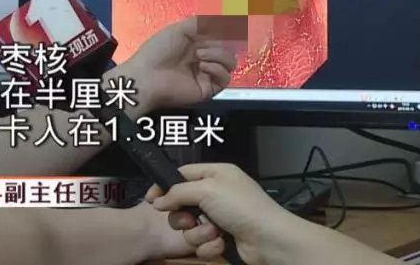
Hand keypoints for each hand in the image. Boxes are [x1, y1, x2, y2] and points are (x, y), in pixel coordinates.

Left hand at [112, 16, 237, 111]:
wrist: (148, 76)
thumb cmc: (158, 51)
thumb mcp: (179, 30)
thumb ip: (201, 22)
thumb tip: (221, 17)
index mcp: (196, 43)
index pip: (221, 35)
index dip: (227, 29)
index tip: (233, 22)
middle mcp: (203, 57)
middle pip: (229, 47)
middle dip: (220, 41)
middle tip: (206, 42)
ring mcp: (207, 73)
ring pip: (230, 62)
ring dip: (218, 54)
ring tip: (200, 55)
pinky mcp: (209, 88)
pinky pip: (225, 77)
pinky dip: (217, 68)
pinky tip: (202, 66)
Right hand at [144, 163, 299, 264]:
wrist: (268, 240)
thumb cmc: (240, 207)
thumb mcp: (206, 189)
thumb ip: (177, 192)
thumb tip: (158, 201)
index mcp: (216, 173)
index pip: (182, 174)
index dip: (164, 185)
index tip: (151, 199)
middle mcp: (217, 193)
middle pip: (181, 202)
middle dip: (181, 214)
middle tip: (188, 219)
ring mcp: (219, 216)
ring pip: (189, 225)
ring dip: (197, 232)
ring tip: (213, 232)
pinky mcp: (222, 237)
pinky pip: (201, 241)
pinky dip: (208, 244)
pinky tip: (220, 243)